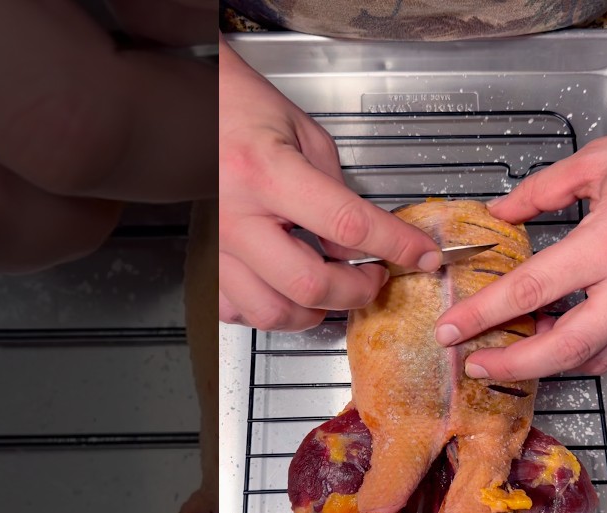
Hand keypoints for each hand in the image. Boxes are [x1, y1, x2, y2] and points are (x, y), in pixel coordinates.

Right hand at [217, 39, 440, 331]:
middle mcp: (237, 215)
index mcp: (266, 172)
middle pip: (310, 284)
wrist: (184, 107)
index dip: (395, 245)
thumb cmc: (240, 109)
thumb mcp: (304, 134)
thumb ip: (336, 191)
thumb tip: (359, 240)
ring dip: (315, 310)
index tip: (422, 254)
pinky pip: (237, 310)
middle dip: (357, 291)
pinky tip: (286, 291)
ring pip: (272, 311)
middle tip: (373, 276)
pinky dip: (270, 310)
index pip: (347, 224)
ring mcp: (216, 244)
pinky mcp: (204, 261)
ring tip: (333, 289)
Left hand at [434, 132, 606, 380]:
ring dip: (543, 364)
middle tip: (473, 364)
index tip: (451, 328)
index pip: (531, 289)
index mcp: (605, 244)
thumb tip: (501, 212)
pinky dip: (577, 356)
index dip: (484, 313)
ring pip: (589, 356)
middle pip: (564, 344)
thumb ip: (541, 191)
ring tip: (505, 356)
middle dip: (513, 363)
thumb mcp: (595, 165)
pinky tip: (549, 342)